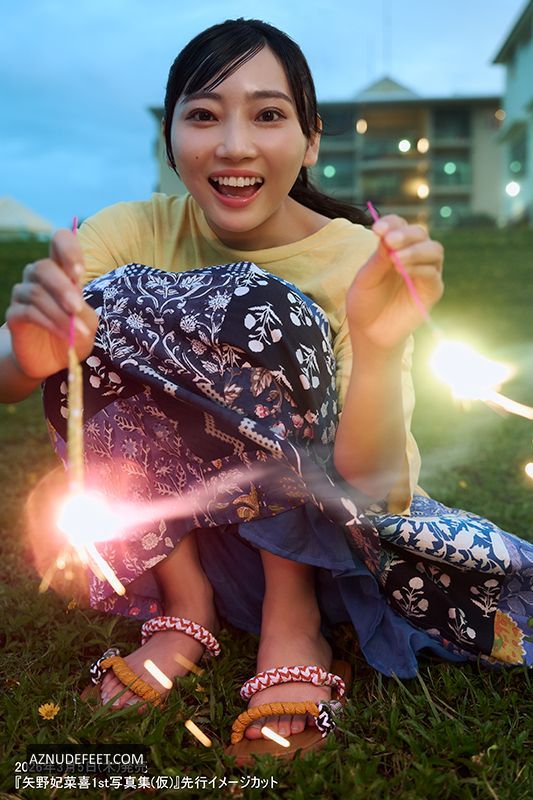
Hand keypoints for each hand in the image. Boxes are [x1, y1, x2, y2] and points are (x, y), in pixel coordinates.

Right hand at [5, 229, 98, 378]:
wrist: (54, 360)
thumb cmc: (74, 333)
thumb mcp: (88, 322)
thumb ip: (84, 311)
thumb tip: (75, 308)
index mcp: (61, 270)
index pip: (59, 241)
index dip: (68, 249)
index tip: (79, 271)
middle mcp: (38, 277)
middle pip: (43, 267)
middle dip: (62, 287)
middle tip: (77, 307)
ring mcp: (23, 294)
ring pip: (36, 293)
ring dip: (59, 312)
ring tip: (76, 331)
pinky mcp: (14, 315)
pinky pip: (28, 312)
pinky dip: (49, 323)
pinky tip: (64, 335)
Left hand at [346, 215, 443, 352]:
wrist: (369, 332)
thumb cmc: (365, 303)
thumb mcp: (365, 279)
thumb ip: (378, 259)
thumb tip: (387, 236)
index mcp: (395, 248)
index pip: (400, 225)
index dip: (391, 223)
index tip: (377, 229)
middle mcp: (414, 256)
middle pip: (420, 233)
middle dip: (405, 234)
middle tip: (390, 241)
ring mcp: (426, 272)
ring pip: (433, 250)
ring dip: (415, 250)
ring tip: (396, 260)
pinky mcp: (432, 290)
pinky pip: (433, 274)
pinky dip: (420, 268)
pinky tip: (403, 271)